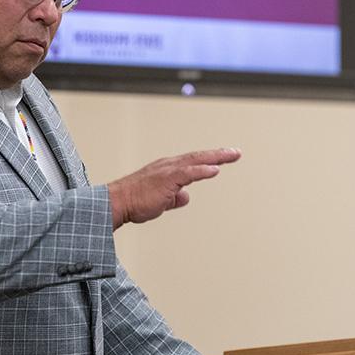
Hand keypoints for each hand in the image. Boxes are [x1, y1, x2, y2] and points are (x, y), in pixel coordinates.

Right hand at [107, 148, 241, 228]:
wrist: (118, 203)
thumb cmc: (135, 202)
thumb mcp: (160, 201)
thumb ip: (174, 197)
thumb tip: (186, 197)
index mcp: (168, 170)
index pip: (193, 162)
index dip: (209, 159)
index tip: (224, 158)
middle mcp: (169, 166)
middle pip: (198, 157)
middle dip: (218, 154)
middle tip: (236, 152)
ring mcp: (167, 171)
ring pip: (195, 161)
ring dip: (215, 158)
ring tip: (231, 155)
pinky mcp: (166, 179)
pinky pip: (188, 173)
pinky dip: (202, 170)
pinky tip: (214, 170)